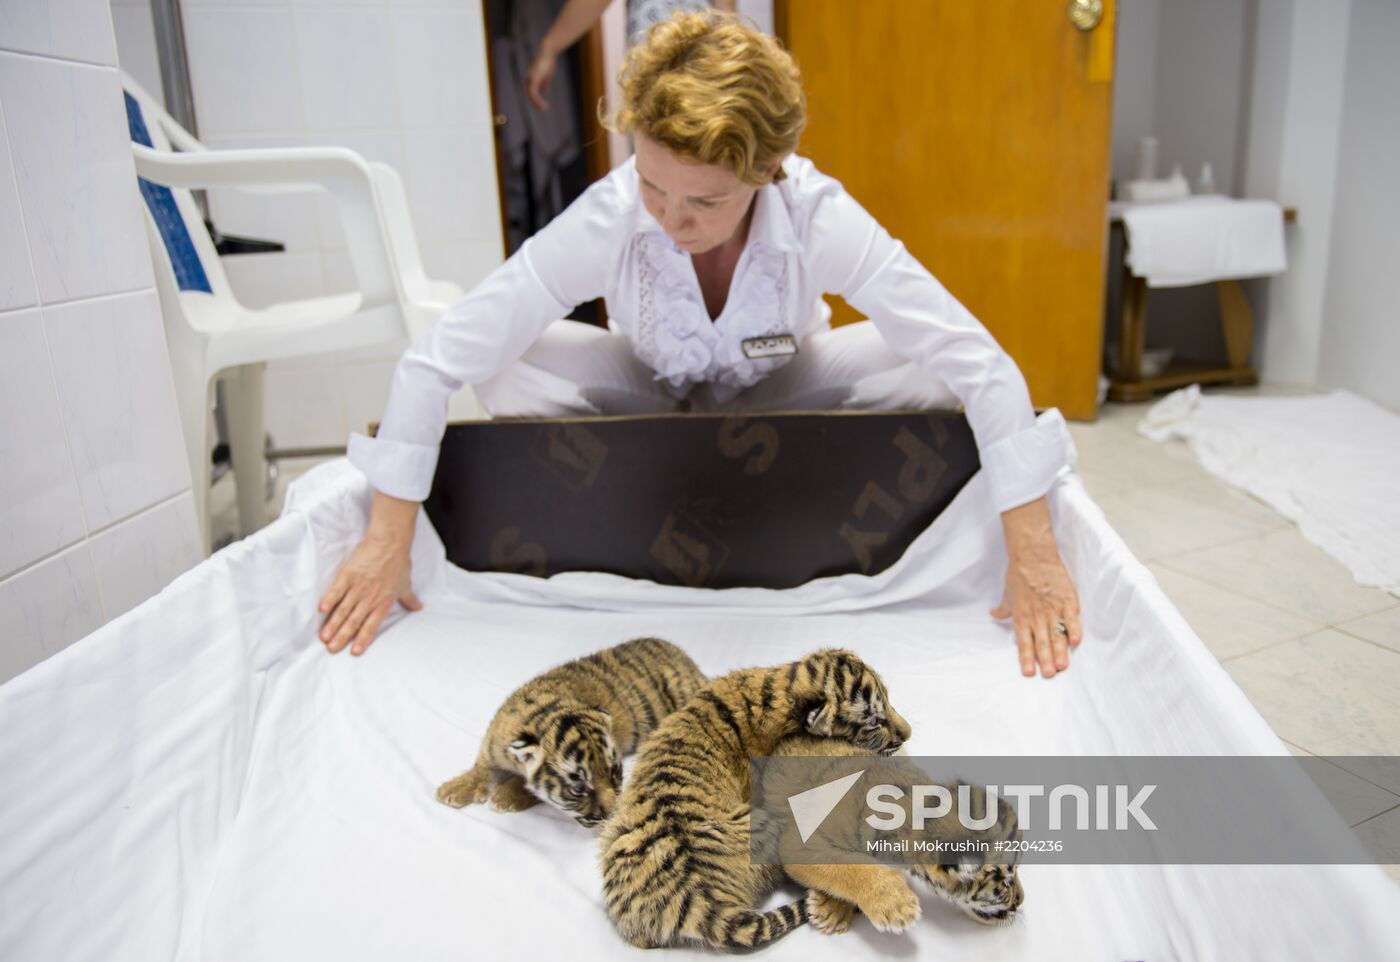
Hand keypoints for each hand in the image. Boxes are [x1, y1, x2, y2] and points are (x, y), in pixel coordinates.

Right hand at [317, 491, 422, 655]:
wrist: (390, 541)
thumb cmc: (398, 562)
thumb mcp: (406, 583)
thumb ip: (409, 599)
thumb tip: (418, 608)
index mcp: (383, 602)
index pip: (371, 625)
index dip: (363, 639)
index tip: (354, 652)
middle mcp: (369, 598)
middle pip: (354, 621)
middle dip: (342, 636)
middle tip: (331, 649)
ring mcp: (357, 586)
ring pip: (343, 609)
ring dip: (333, 624)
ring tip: (323, 637)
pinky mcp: (348, 574)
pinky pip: (336, 590)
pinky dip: (329, 599)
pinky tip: (321, 610)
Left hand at [526, 51, 556, 110]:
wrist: (548, 52)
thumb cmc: (548, 61)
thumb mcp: (546, 74)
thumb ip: (544, 82)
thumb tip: (544, 91)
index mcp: (531, 78)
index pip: (531, 91)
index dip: (536, 99)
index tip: (542, 105)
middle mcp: (528, 79)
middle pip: (530, 94)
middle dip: (536, 103)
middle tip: (543, 109)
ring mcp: (530, 79)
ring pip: (531, 95)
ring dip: (537, 103)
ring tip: (544, 108)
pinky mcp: (533, 79)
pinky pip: (533, 93)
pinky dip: (538, 100)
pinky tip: (543, 103)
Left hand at [990, 497, 1082, 678]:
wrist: (1033, 554)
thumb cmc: (1019, 574)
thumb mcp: (1007, 594)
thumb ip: (1003, 609)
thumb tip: (994, 615)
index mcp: (1022, 616)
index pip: (1024, 642)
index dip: (1026, 658)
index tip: (1029, 673)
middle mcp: (1037, 615)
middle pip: (1042, 641)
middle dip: (1045, 660)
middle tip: (1049, 674)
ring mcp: (1053, 608)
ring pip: (1057, 634)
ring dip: (1060, 651)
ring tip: (1062, 666)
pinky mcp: (1067, 599)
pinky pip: (1072, 617)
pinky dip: (1074, 629)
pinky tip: (1076, 641)